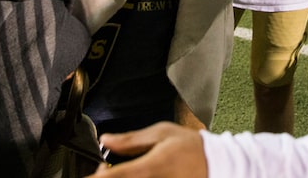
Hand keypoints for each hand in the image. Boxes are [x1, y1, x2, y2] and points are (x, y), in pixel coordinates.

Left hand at [84, 122, 206, 177]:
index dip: (94, 177)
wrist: (218, 165)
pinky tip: (134, 176)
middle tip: (102, 171)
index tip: (90, 172)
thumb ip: (131, 139)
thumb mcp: (162, 133)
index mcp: (148, 168)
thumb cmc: (192, 148)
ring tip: (118, 174)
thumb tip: (105, 140)